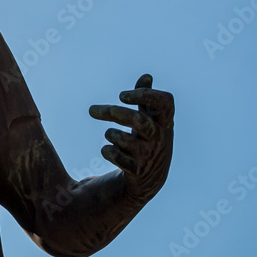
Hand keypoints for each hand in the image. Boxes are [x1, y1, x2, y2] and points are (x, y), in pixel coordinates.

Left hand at [89, 74, 173, 199]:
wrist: (149, 180)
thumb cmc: (148, 142)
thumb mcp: (150, 120)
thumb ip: (146, 99)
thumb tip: (147, 76)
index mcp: (164, 122)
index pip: (166, 103)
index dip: (146, 95)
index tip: (122, 95)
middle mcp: (160, 138)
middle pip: (139, 121)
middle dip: (114, 114)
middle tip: (91, 110)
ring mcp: (149, 155)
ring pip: (124, 140)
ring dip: (110, 135)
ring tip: (110, 135)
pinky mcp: (137, 171)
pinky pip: (117, 157)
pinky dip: (107, 151)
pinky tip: (108, 150)